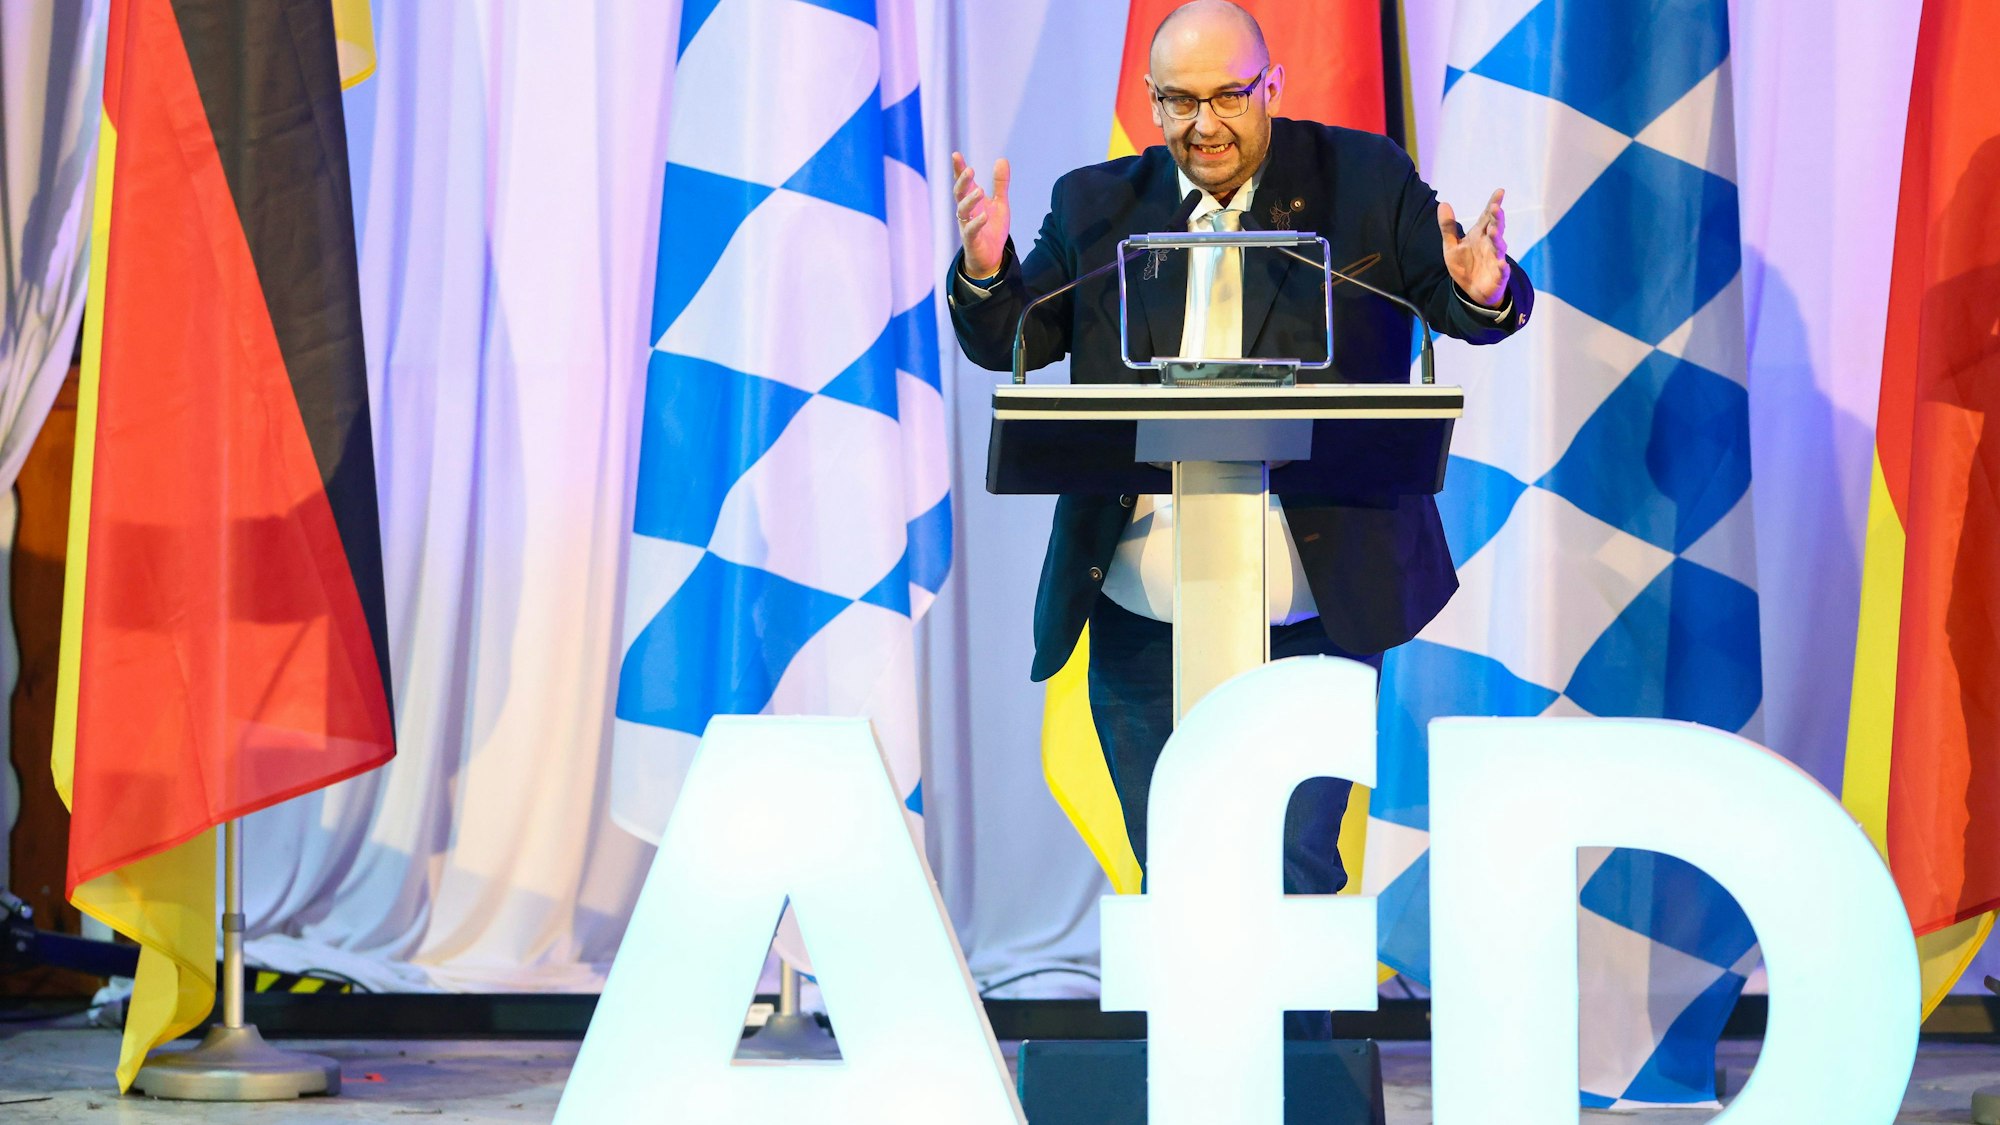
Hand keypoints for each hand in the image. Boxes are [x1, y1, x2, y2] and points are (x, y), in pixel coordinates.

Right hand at [951, 152, 1010, 279]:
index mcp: (972, 201)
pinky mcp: (972, 240)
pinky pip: (971, 230)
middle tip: (970, 170)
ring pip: (962, 210)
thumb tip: (1001, 159)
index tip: (955, 155)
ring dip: (970, 199)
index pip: (963, 182)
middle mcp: (966, 211)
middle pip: (959, 193)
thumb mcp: (1000, 203)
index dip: (958, 169)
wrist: (991, 257)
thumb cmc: (992, 228)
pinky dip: (977, 222)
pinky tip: (984, 215)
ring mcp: (967, 225)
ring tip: (980, 190)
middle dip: (962, 181)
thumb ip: (1000, 184)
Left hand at [1439, 188, 1510, 306]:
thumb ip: (1448, 227)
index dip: (1493, 203)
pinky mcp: (1499, 275)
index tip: (1500, 191)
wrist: (1472, 291)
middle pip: (1496, 228)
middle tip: (1495, 208)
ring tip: (1494, 231)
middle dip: (1497, 218)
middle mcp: (1490, 244)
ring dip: (1498, 239)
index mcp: (1479, 235)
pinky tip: (1501, 263)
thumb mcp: (1451, 246)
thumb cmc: (1465, 265)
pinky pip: (1502, 270)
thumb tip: (1443, 203)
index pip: (1487, 216)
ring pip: (1499, 247)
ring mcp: (1496, 258)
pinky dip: (1502, 267)